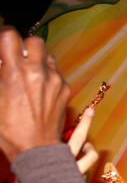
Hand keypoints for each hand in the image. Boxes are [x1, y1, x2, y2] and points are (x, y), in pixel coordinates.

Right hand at [0, 27, 70, 161]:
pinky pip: (56, 72)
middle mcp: (37, 72)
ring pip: (47, 55)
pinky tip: (38, 87)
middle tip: (16, 56)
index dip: (4, 34)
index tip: (2, 40)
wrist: (35, 148)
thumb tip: (2, 63)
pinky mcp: (65, 88)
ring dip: (37, 59)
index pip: (10, 36)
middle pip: (34, 40)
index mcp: (15, 73)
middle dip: (24, 45)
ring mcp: (54, 80)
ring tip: (27, 72)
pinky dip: (47, 74)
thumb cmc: (7, 128)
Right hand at [7, 107, 98, 182]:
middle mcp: (61, 161)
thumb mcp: (29, 171)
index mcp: (49, 155)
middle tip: (91, 110)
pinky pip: (86, 171)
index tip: (89, 110)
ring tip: (85, 149)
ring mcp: (72, 173)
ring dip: (89, 150)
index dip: (81, 123)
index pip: (69, 135)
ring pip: (91, 155)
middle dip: (86, 123)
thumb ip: (39, 158)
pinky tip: (75, 174)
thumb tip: (46, 148)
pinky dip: (82, 169)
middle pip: (80, 139)